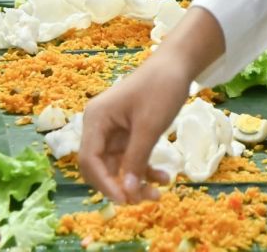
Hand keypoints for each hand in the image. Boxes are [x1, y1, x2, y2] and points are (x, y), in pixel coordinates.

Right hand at [79, 57, 189, 203]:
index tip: (125, 200)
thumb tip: (128, 192)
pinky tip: (164, 178)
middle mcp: (99, 127)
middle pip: (100, 167)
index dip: (104, 184)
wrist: (177, 65)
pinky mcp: (128, 134)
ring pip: (117, 167)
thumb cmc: (160, 88)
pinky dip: (145, 170)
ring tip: (159, 193)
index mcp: (96, 120)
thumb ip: (136, 159)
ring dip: (135, 182)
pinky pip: (131, 159)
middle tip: (144, 199)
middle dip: (120, 186)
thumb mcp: (149, 126)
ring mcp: (113, 131)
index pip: (89, 160)